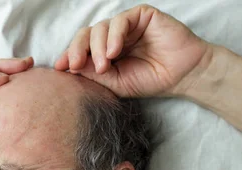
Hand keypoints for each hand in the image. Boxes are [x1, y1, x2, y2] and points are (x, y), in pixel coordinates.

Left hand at [54, 5, 210, 97]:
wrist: (182, 76)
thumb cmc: (150, 80)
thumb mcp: (115, 83)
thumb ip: (94, 74)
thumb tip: (69, 66)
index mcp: (104, 52)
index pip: (81, 48)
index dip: (69, 55)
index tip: (59, 68)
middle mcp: (113, 36)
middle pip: (86, 35)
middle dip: (77, 50)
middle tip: (75, 65)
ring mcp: (126, 25)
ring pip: (100, 28)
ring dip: (97, 47)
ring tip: (104, 65)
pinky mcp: (141, 15)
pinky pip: (120, 20)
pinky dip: (113, 36)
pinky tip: (114, 52)